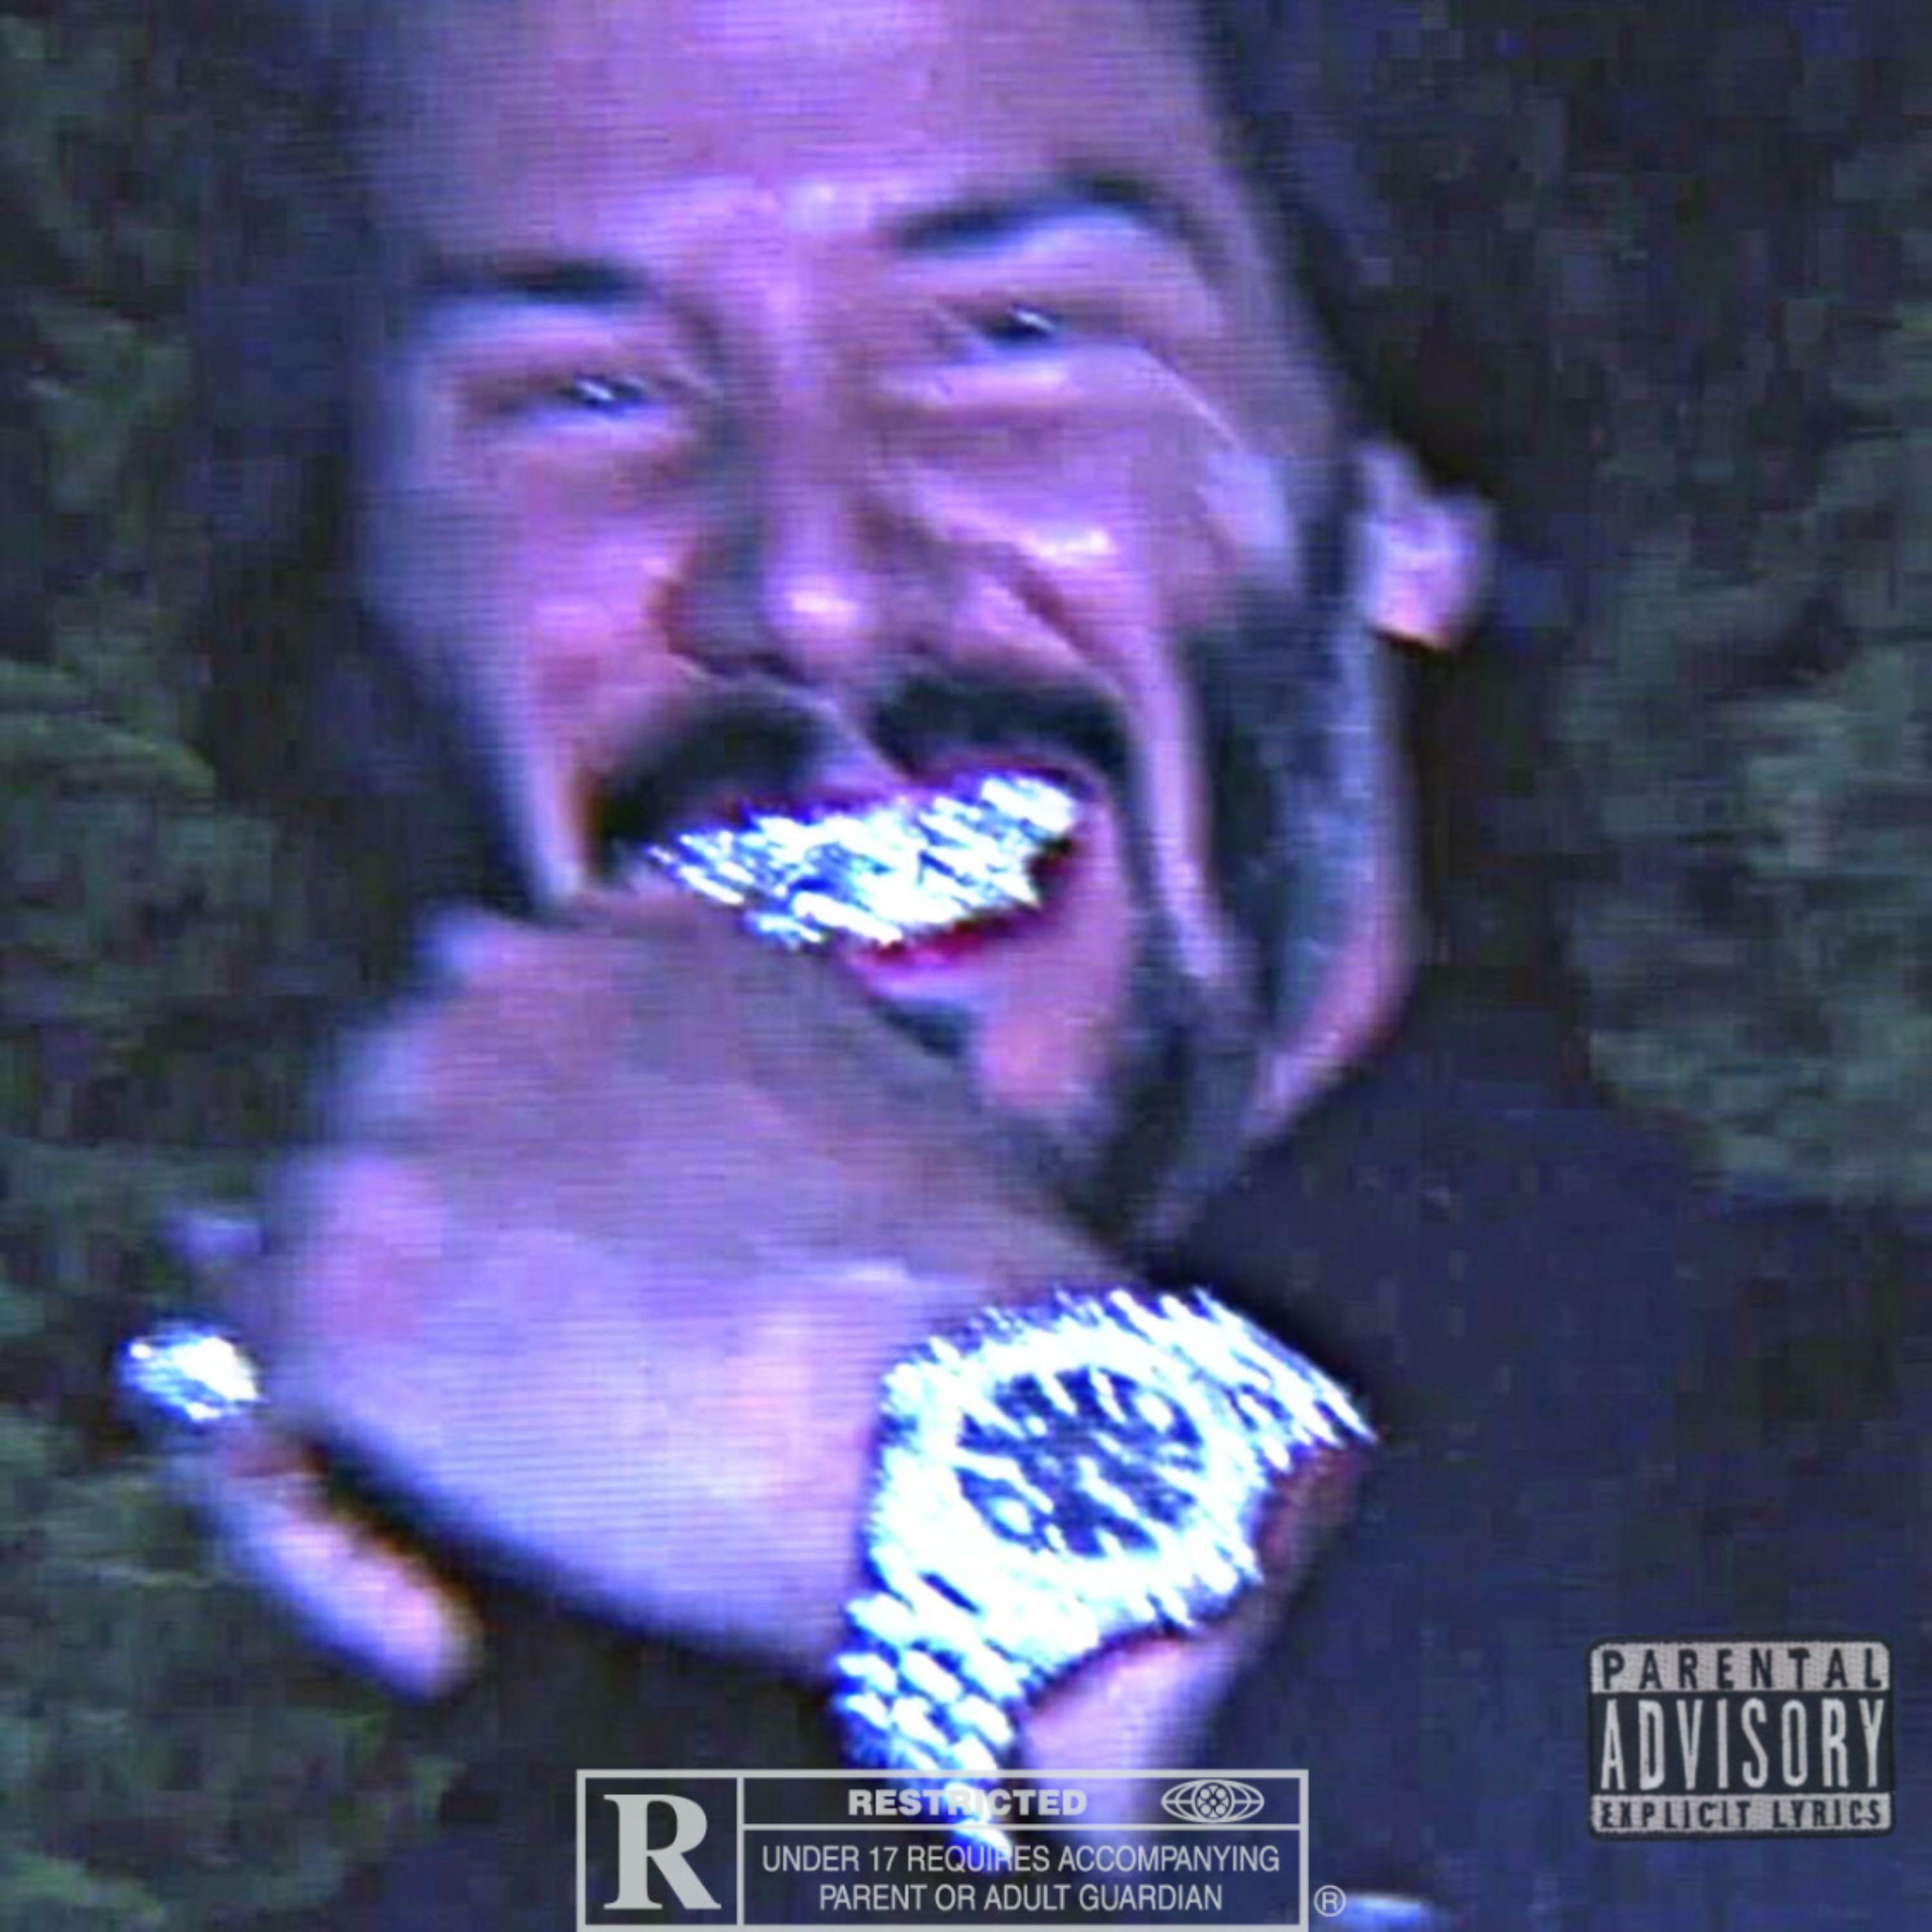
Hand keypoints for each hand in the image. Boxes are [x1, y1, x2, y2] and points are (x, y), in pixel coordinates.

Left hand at [170, 884, 1367, 1808]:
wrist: (971, 1412)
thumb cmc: (976, 1280)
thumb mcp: (910, 1088)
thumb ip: (799, 1046)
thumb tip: (787, 1073)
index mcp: (627, 945)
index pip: (494, 1010)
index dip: (521, 1146)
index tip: (568, 1255)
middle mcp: (489, 998)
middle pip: (386, 1126)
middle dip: (444, 1247)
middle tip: (538, 1388)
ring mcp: (402, 1144)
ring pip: (298, 1268)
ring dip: (381, 1388)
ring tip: (498, 1520)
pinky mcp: (346, 1314)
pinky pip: (259, 1430)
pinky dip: (333, 1537)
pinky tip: (439, 1627)